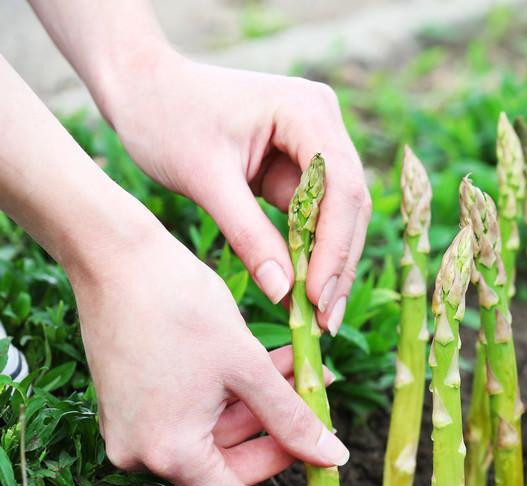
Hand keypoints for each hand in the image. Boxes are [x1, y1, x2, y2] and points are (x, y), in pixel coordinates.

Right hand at [74, 215, 350, 485]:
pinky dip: (238, 395)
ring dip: (267, 408)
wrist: (114, 254)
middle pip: (230, 466)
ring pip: (219, 432)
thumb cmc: (179, 306)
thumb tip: (334, 459)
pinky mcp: (135, 401)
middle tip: (325, 412)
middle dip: (283, 439)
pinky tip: (276, 364)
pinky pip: (198, 413)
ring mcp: (135, 426)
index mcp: (168, 452)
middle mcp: (143, 450)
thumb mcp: (248, 367)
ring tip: (310, 373)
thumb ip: (292, 419)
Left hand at [100, 51, 369, 334]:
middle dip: (338, 262)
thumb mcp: (205, 179)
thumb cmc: (164, 118)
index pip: (340, 186)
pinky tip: (302, 293)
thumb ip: (248, 235)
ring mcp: (316, 142)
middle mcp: (323, 122)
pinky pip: (315, 215)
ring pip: (339, 214)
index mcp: (306, 110)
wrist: (140, 88)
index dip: (335, 245)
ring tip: (317, 317)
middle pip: (350, 203)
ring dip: (328, 263)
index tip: (318, 296)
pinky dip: (308, 252)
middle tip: (326, 319)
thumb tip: (284, 293)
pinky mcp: (301, 164)